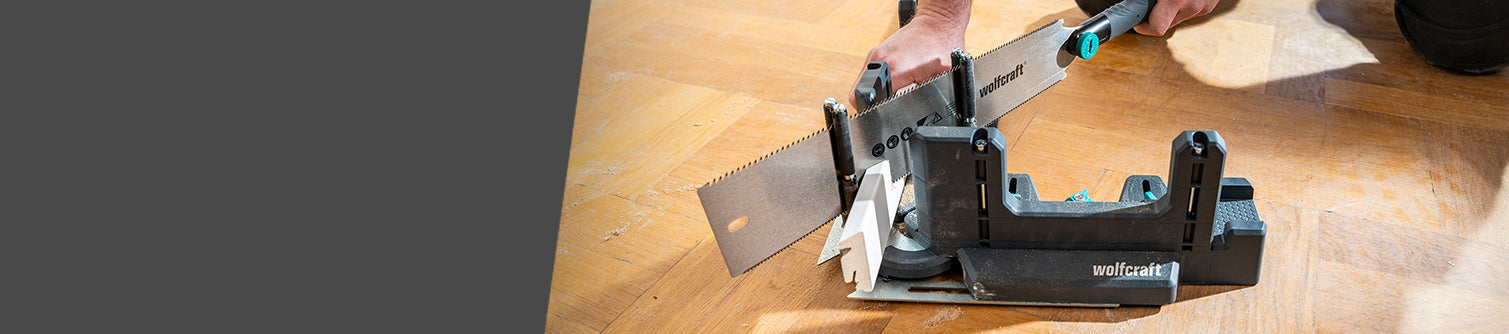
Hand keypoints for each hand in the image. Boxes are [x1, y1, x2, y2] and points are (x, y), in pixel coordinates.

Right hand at [849, 0, 970, 106]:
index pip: (869, 101)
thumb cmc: (942, 44)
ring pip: (861, 85)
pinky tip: (893, 80)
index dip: (876, 113)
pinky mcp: (876, 52)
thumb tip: (925, 110)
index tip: (888, 114)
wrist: (937, 22)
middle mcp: (881, 60)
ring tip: (893, 91)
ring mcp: (876, 55)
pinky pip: (868, 75)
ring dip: (874, 93)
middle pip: (859, 94)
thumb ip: (931, 94)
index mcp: (896, 69)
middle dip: (873, 105)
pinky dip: (876, 82)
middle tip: (891, 105)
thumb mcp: (943, 74)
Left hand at [1133, 0, 1218, 35]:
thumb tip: (1132, 2)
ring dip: (1169, 9)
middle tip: (1150, 2)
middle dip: (1155, 15)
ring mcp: (1203, 7)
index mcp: (1176, 1)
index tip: (1137, 19)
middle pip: (1165, 24)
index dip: (1143, 25)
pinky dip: (1181, 4)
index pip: (1156, 28)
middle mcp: (1192, 7)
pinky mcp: (1209, 6)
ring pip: (1177, 17)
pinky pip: (1188, 10)